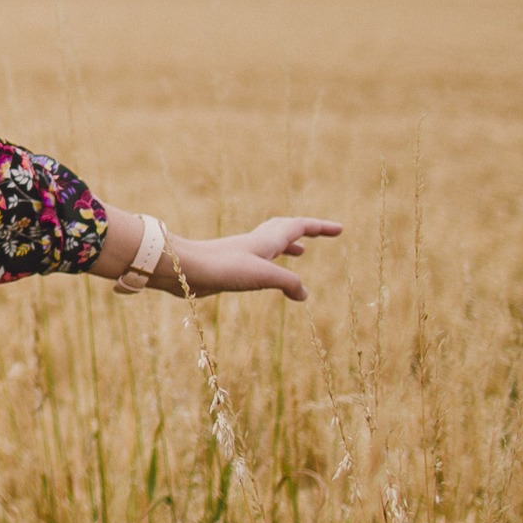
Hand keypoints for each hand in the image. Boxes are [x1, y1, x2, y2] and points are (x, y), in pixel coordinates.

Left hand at [154, 217, 342, 301]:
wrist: (183, 269)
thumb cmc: (222, 268)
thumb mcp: (262, 276)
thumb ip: (288, 283)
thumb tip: (304, 295)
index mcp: (266, 240)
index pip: (299, 227)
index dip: (320, 227)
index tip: (340, 229)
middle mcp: (255, 243)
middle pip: (285, 230)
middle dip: (306, 231)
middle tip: (322, 233)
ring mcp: (242, 254)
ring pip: (271, 244)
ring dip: (288, 245)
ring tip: (300, 252)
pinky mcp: (230, 267)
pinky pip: (259, 260)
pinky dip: (272, 263)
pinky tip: (267, 275)